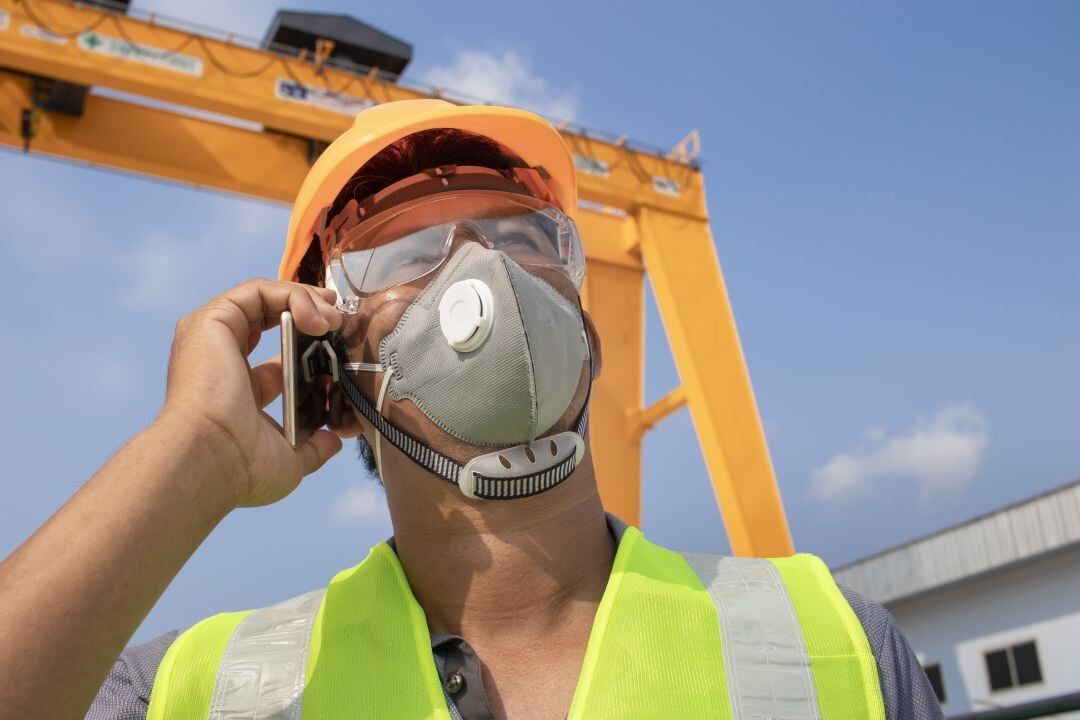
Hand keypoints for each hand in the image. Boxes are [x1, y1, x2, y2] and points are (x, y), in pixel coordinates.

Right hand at [161, 279, 343, 507]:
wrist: (209, 461)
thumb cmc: (239, 469)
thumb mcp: (288, 461)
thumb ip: (312, 448)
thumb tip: (331, 443)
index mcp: (238, 390)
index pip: (281, 359)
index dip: (316, 349)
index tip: (343, 350)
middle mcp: (221, 358)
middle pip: (272, 318)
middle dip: (312, 310)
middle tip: (340, 320)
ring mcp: (212, 337)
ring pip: (265, 297)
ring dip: (307, 300)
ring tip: (333, 319)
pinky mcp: (210, 321)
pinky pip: (256, 290)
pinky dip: (291, 294)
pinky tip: (315, 317)